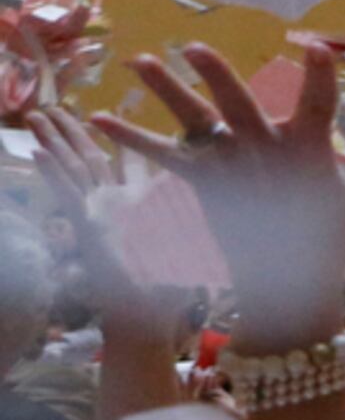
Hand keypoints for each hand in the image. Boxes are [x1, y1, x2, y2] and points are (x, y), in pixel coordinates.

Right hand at [10, 102, 186, 343]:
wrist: (153, 313)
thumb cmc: (176, 280)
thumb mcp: (193, 231)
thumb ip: (201, 205)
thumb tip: (233, 179)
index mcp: (140, 203)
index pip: (129, 161)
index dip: (122, 138)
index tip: (114, 112)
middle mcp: (114, 204)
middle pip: (91, 157)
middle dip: (73, 131)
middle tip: (55, 106)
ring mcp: (97, 213)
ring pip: (73, 168)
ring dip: (54, 141)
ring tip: (36, 115)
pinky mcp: (88, 227)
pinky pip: (69, 195)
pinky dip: (54, 174)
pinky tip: (38, 153)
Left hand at [101, 42, 344, 355]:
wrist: (289, 283)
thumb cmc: (331, 231)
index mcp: (309, 148)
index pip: (320, 103)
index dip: (320, 76)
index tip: (316, 46)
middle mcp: (265, 152)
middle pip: (240, 105)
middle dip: (217, 75)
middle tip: (194, 47)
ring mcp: (230, 167)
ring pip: (194, 121)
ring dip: (165, 91)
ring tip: (139, 61)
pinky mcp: (203, 185)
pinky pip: (162, 157)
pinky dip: (129, 138)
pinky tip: (99, 119)